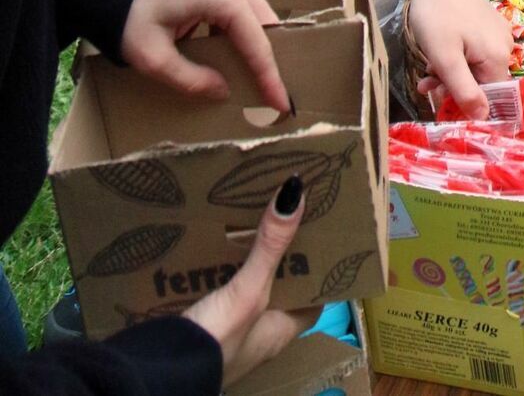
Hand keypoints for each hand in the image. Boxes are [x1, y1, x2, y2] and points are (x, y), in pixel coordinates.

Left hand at [121, 0, 288, 113]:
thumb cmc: (125, 10)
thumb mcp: (151, 56)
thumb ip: (190, 79)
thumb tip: (222, 90)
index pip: (258, 42)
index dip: (270, 76)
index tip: (283, 104)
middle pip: (264, 21)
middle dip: (267, 56)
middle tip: (268, 90)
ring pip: (254, 7)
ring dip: (253, 37)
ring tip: (248, 69)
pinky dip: (240, 20)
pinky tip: (228, 41)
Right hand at [184, 179, 311, 384]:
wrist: (161, 375)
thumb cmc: (216, 341)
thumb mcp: (249, 291)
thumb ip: (271, 247)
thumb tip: (296, 192)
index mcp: (279, 331)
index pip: (311, 299)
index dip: (317, 271)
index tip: (318, 236)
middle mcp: (258, 333)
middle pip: (276, 288)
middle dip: (277, 256)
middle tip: (281, 215)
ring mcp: (228, 331)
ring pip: (244, 288)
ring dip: (244, 260)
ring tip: (248, 218)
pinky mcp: (201, 326)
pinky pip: (214, 292)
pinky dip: (214, 271)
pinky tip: (210, 245)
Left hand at [404, 0, 513, 116]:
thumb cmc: (436, 16)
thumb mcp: (445, 58)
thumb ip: (464, 90)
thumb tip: (484, 119)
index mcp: (498, 57)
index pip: (492, 98)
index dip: (469, 106)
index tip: (442, 103)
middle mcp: (504, 45)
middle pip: (483, 82)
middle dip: (455, 88)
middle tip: (427, 85)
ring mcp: (497, 32)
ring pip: (476, 68)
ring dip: (452, 74)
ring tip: (427, 70)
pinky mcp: (487, 23)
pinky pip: (475, 52)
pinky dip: (457, 58)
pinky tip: (439, 53)